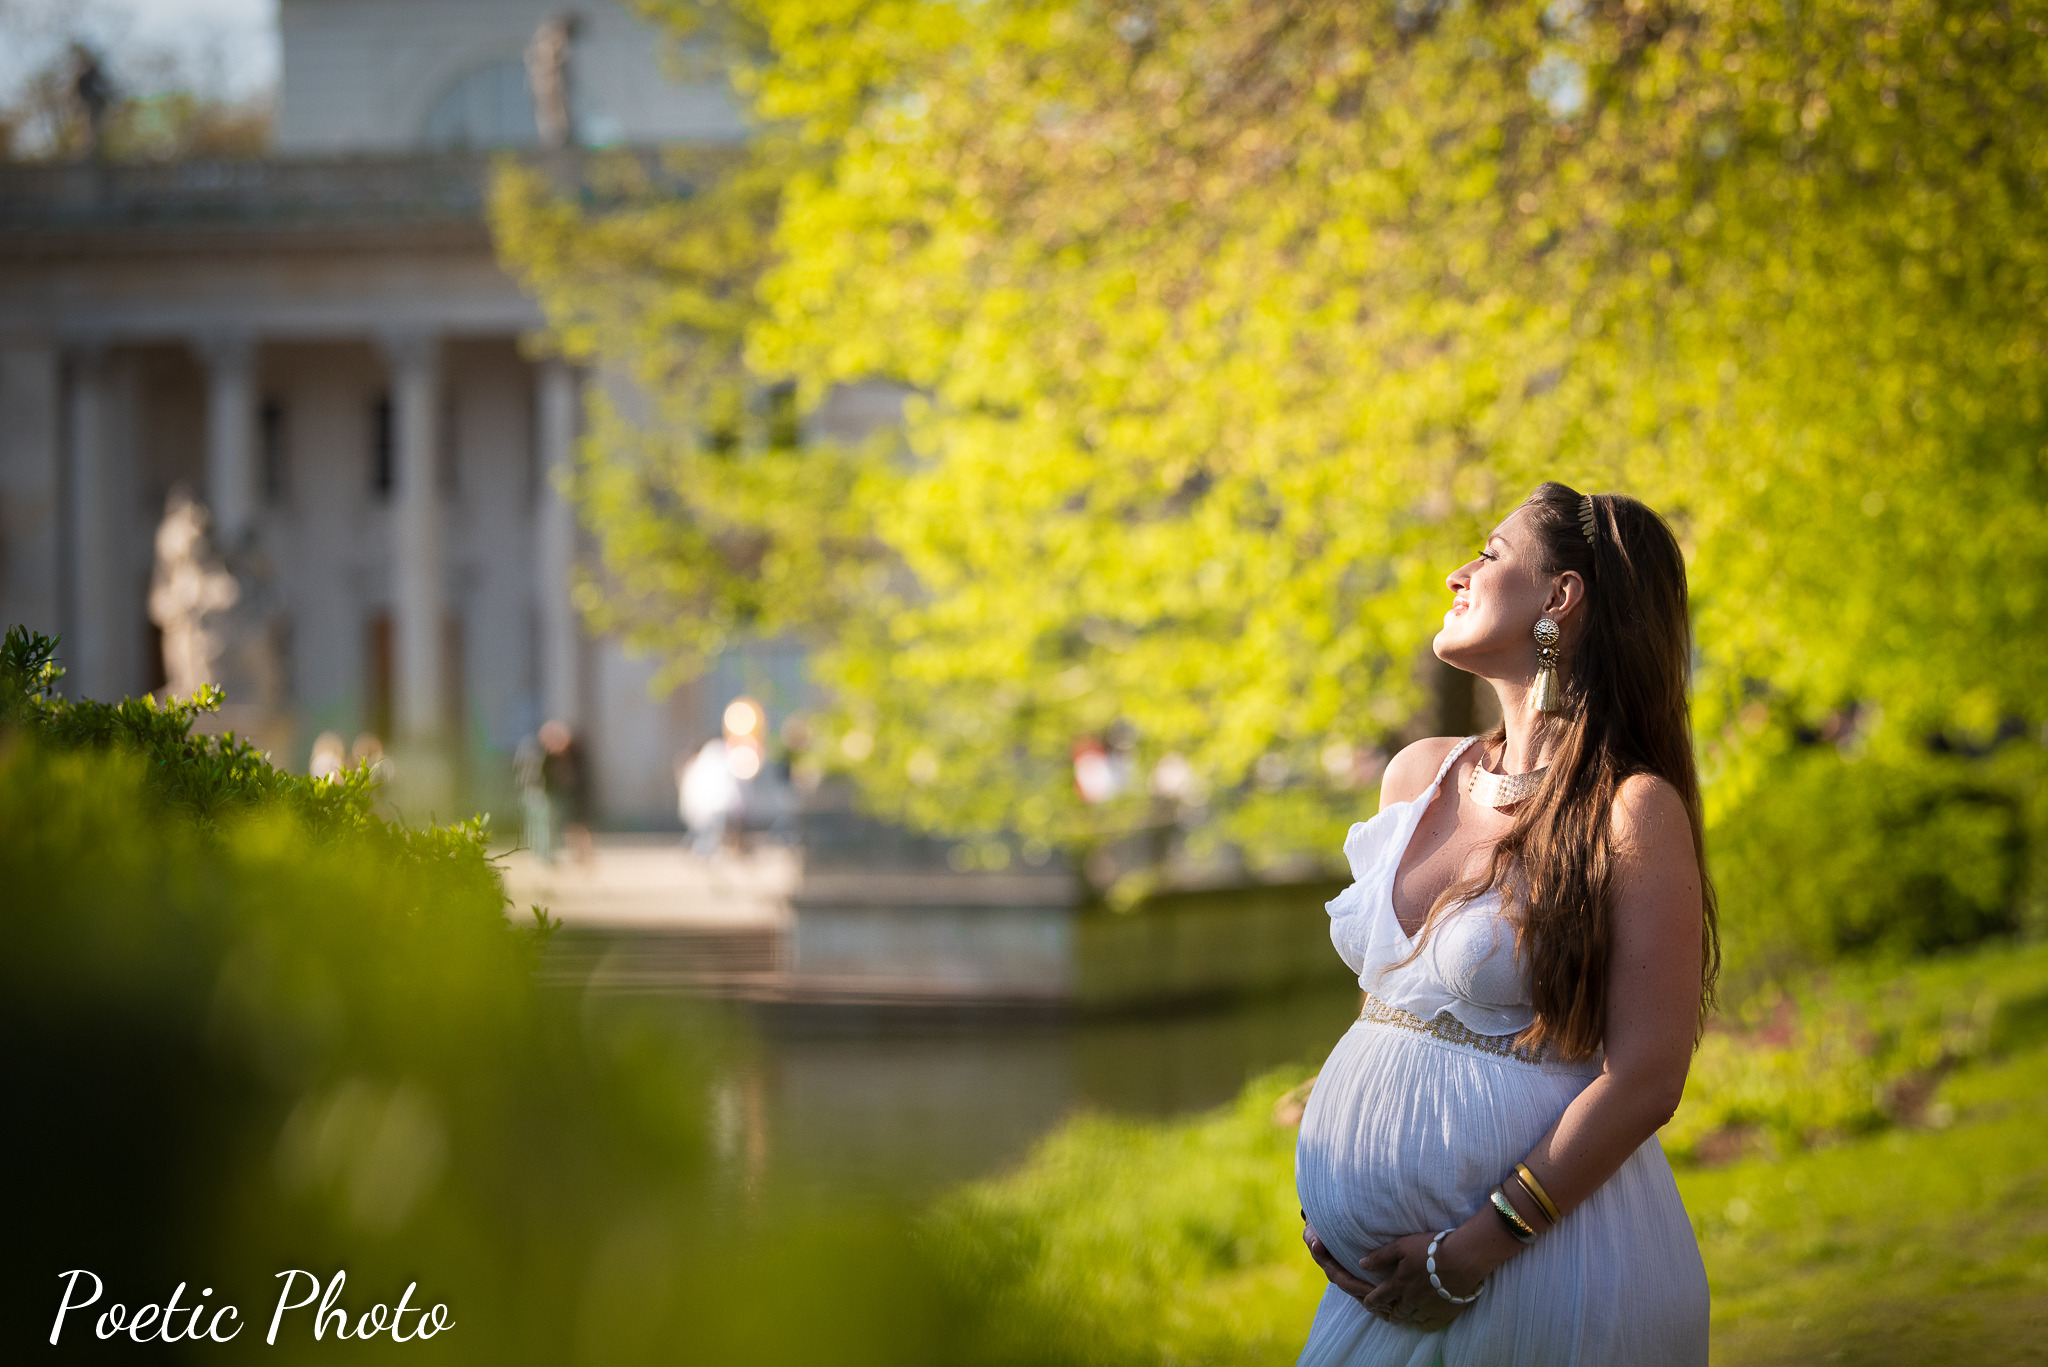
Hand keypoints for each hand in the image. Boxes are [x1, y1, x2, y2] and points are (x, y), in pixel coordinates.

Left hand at [1353, 1230, 1477, 1331]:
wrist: (1462, 1260)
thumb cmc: (1431, 1249)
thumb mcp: (1402, 1246)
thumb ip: (1381, 1256)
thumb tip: (1361, 1264)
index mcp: (1399, 1284)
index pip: (1378, 1298)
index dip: (1371, 1301)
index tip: (1367, 1303)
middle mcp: (1410, 1300)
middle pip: (1396, 1312)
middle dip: (1390, 1313)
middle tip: (1388, 1314)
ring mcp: (1427, 1309)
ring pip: (1411, 1319)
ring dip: (1405, 1318)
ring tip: (1403, 1318)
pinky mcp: (1444, 1314)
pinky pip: (1428, 1326)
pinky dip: (1422, 1325)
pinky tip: (1421, 1322)